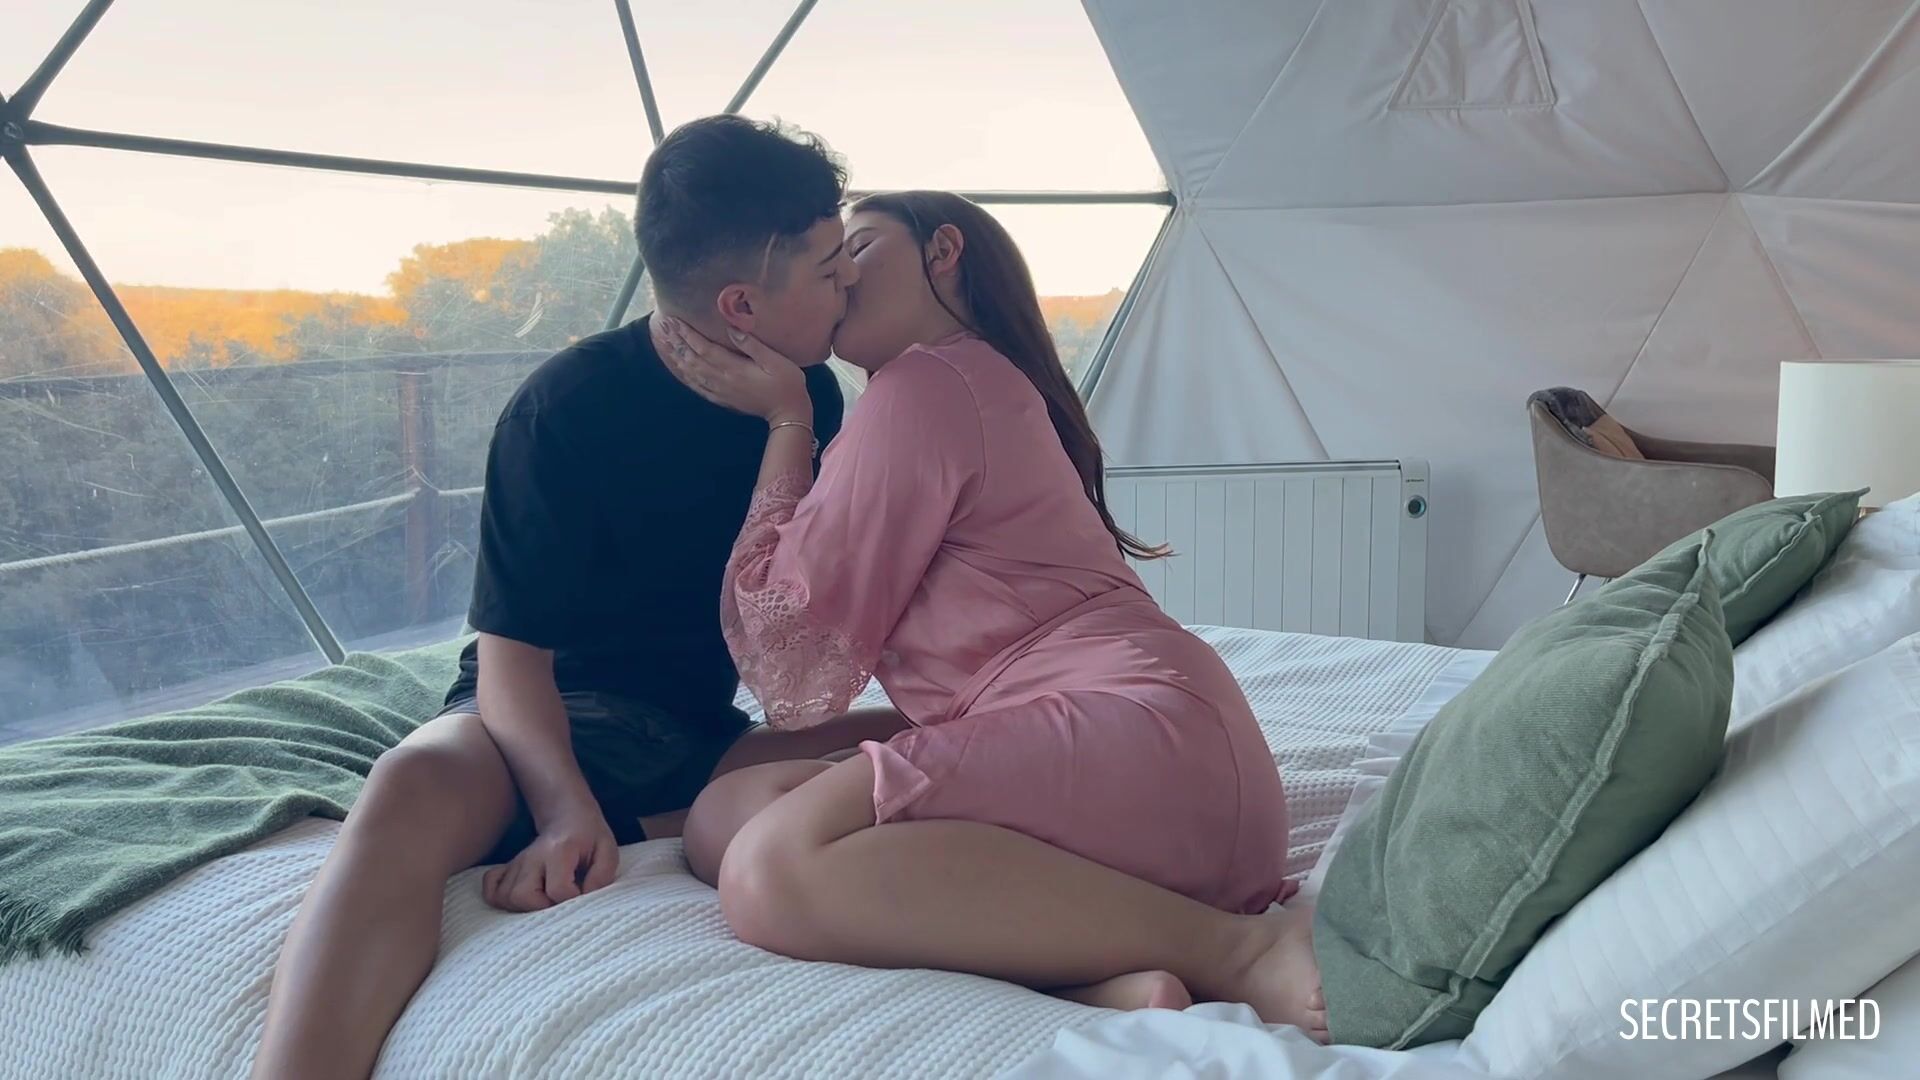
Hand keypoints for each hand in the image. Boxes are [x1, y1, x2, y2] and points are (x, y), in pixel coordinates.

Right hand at [481, 805, 618, 912]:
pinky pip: (490, 888)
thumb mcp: (607, 851)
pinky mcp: (508, 867)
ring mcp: (517, 863)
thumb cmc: (589, 836)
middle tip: (558, 902)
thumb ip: (602, 876)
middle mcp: (533, 857)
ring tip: (543, 901)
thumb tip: (585, 898)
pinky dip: (500, 899)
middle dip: (542, 908)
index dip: (573, 899)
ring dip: (523, 907)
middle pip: (522, 895)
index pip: (558, 889)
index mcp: (559, 851)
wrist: (567, 815)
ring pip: (504, 896)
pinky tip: (520, 901)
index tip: (582, 892)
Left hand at [658, 316, 810, 423]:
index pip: (703, 348)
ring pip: (691, 372)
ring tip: (665, 343)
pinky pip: (698, 386)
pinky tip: (679, 368)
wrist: (788, 412)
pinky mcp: (722, 399)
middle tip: (663, 326)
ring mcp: (720, 391)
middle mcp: (722, 380)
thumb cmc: (787, 383)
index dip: (687, 334)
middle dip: (677, 341)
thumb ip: (751, 345)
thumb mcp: (774, 360)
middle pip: (692, 359)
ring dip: (677, 356)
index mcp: (733, 368)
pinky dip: (685, 376)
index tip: (674, 320)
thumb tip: (731, 329)